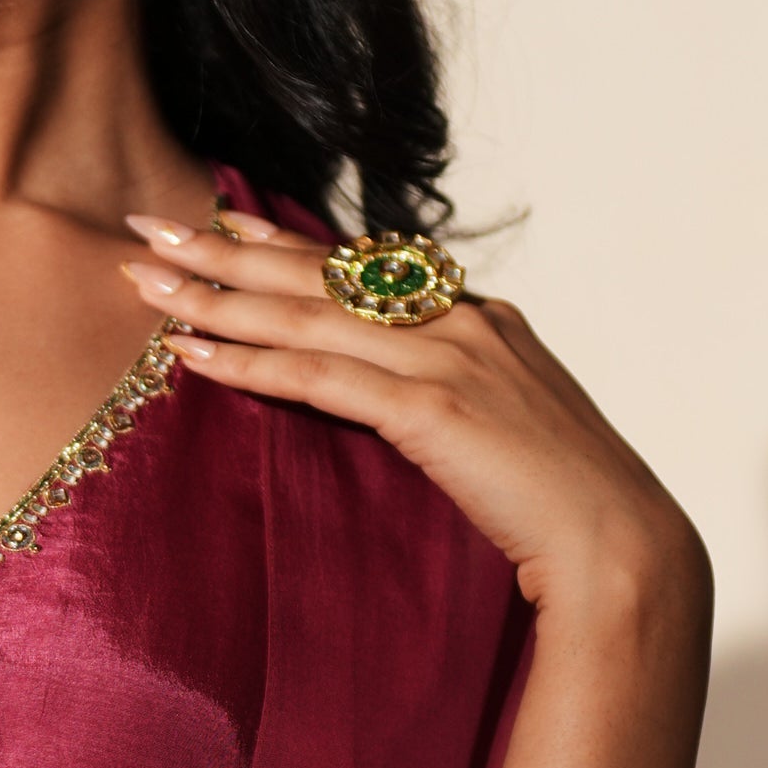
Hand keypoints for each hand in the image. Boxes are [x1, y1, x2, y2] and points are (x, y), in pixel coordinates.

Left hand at [122, 213, 702, 624]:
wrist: (620, 547)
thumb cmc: (562, 508)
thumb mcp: (504, 431)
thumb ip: (451, 399)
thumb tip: (394, 403)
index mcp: (481, 318)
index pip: (365, 267)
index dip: (287, 243)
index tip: (222, 220)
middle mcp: (462, 321)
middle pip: (322, 274)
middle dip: (227, 249)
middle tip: (152, 227)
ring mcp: (449, 358)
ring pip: (308, 315)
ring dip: (218, 295)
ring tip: (147, 281)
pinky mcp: (432, 408)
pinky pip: (320, 377)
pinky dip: (251, 362)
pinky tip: (192, 353)